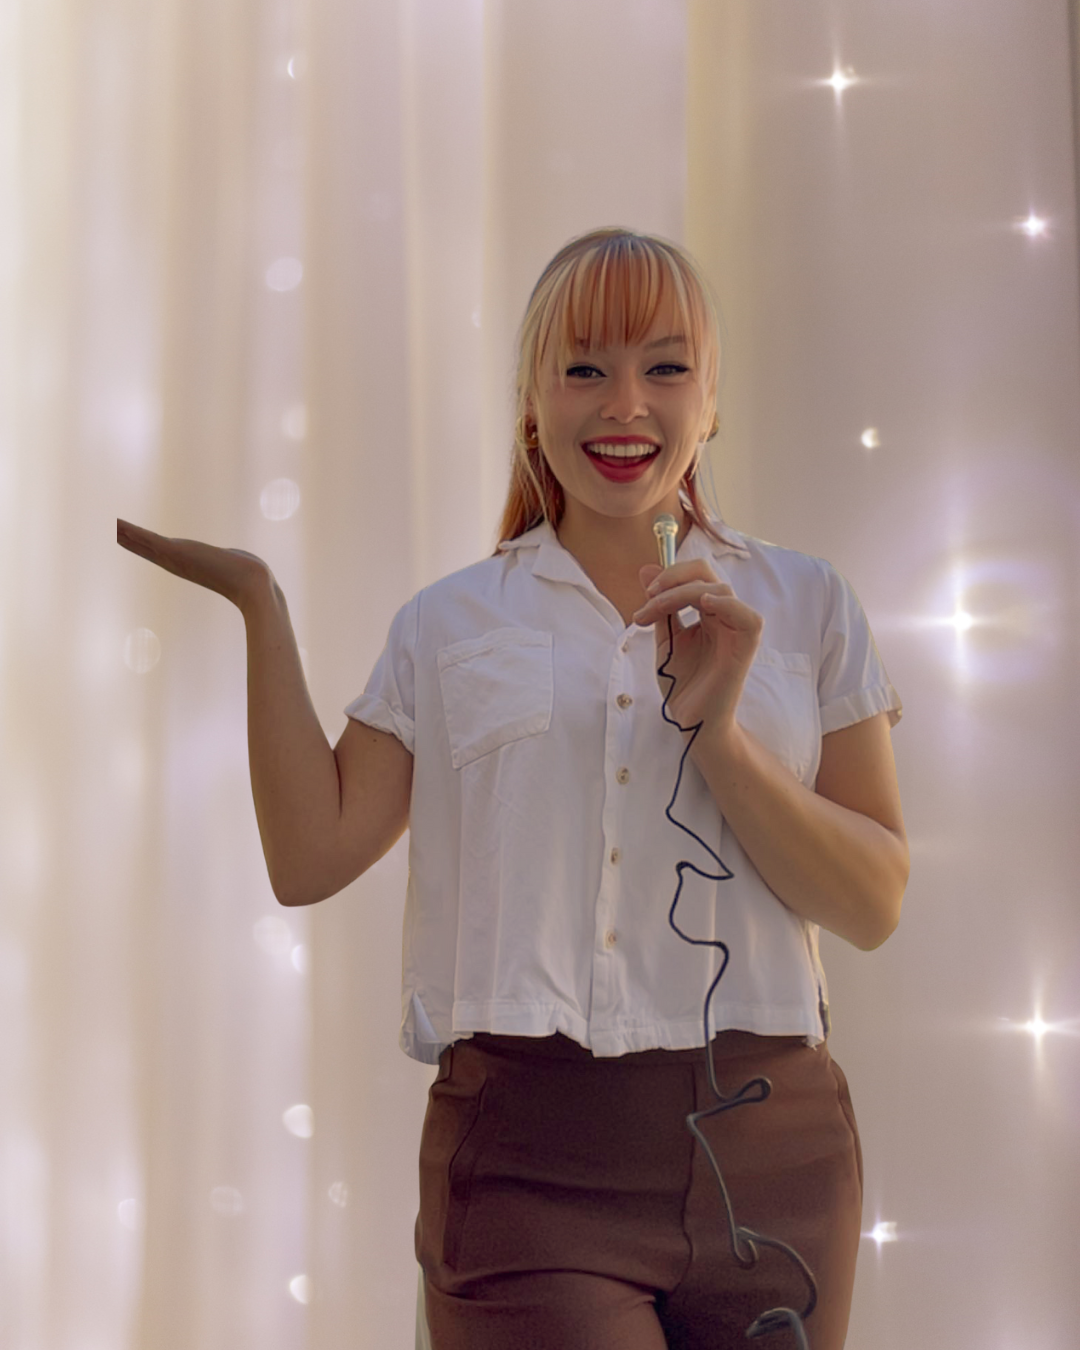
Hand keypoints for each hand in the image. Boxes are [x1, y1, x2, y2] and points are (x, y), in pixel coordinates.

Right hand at [116, 519, 274, 614]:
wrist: (252, 585)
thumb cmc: (249, 577)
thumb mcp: (235, 563)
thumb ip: (231, 561)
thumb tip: (239, 560)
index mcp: (189, 563)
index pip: (162, 551)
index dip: (146, 544)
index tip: (131, 536)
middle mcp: (179, 563)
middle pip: (148, 549)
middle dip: (131, 539)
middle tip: (113, 528)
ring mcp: (176, 558)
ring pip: (145, 544)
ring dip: (128, 534)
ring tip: (112, 525)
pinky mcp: (177, 552)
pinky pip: (149, 540)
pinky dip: (133, 533)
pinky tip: (119, 526)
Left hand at [632, 560, 762, 733]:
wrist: (691, 718)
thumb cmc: (683, 683)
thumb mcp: (665, 637)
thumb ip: (660, 606)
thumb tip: (646, 569)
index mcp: (708, 611)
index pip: (695, 574)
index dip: (669, 576)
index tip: (645, 595)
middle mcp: (724, 615)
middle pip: (706, 573)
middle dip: (673, 577)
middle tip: (649, 596)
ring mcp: (737, 629)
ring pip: (719, 589)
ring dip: (681, 594)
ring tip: (656, 611)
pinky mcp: (745, 647)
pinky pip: (748, 617)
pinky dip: (726, 604)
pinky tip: (703, 604)